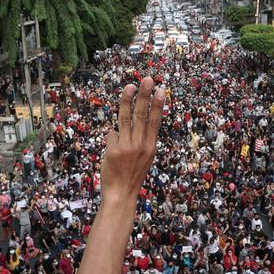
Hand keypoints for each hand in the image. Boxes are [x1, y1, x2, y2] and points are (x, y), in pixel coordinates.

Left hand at [101, 77, 164, 205]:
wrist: (121, 194)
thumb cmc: (132, 176)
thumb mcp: (145, 158)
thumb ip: (140, 141)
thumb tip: (129, 124)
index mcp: (150, 147)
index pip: (155, 121)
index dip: (158, 104)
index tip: (161, 89)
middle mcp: (140, 145)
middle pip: (142, 115)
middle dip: (145, 95)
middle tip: (147, 79)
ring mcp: (126, 147)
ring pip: (125, 118)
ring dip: (127, 100)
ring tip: (130, 86)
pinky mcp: (113, 150)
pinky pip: (112, 135)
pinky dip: (112, 138)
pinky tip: (113, 150)